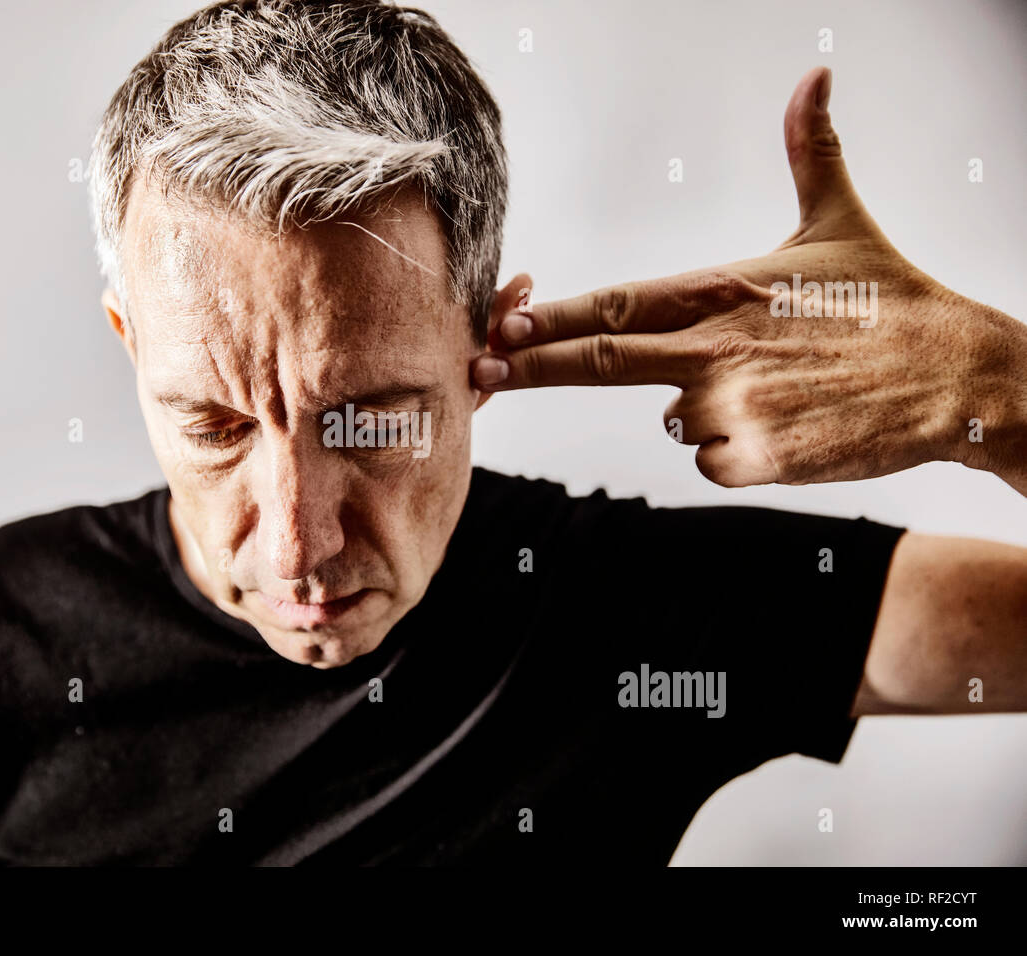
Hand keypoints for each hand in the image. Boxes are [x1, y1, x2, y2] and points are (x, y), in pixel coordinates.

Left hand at [473, 67, 1026, 490]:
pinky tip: (784, 424)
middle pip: (596, 361)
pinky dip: (731, 450)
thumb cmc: (891, 300)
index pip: (612, 304)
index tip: (496, 325)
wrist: (959, 376)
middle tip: (479, 372)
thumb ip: (810, 152)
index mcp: (720, 290)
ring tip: (771, 384)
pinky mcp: (759, 457)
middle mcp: (715, 347)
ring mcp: (733, 406)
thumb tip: (814, 78)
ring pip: (671, 420)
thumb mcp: (841, 220)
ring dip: (696, 410)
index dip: (546, 317)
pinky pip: (710, 461)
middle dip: (530, 368)